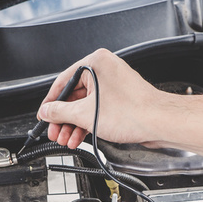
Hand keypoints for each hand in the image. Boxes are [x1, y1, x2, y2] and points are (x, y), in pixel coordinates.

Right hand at [38, 48, 166, 147]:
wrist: (159, 123)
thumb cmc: (133, 111)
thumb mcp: (85, 114)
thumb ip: (60, 112)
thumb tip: (47, 111)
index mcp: (95, 62)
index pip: (63, 81)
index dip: (51, 102)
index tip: (44, 115)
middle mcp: (104, 69)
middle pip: (74, 95)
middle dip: (63, 118)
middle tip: (55, 132)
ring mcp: (113, 84)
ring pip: (85, 105)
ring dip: (74, 124)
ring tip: (67, 139)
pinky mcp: (120, 98)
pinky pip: (97, 109)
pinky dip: (87, 123)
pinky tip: (80, 137)